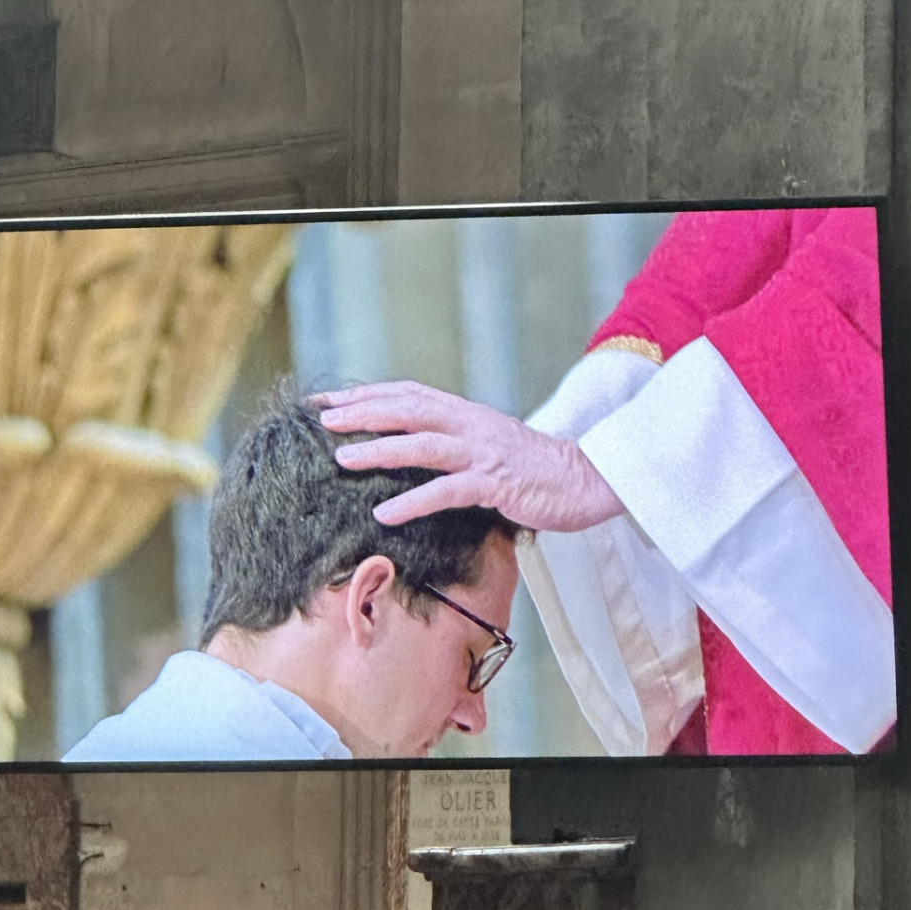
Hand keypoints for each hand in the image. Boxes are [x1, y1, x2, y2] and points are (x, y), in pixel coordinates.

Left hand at [315, 381, 625, 532]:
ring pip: (422, 445)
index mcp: (467, 414)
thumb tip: (413, 448)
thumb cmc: (536, 471)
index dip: (366, 395)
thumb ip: (455, 443)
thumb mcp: (489, 447)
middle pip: (408, 410)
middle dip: (362, 413)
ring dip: (379, 450)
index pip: (408, 395)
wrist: (587, 481)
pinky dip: (414, 501)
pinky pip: (448, 492)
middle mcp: (471, 425)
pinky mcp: (497, 484)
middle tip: (323, 419)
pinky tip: (385, 514)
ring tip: (342, 460)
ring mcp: (484, 453)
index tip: (327, 401)